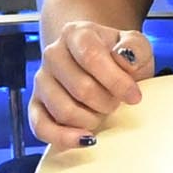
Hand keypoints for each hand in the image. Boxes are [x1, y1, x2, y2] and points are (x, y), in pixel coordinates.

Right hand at [28, 20, 147, 148]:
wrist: (99, 60)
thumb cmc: (118, 56)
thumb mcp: (136, 45)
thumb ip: (136, 47)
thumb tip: (126, 57)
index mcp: (76, 34)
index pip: (91, 57)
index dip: (116, 81)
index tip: (134, 96)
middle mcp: (53, 54)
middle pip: (80, 88)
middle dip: (106, 102)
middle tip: (118, 103)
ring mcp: (41, 81)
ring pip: (63, 110)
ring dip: (91, 119)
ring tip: (104, 112)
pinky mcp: (36, 104)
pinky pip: (42, 127)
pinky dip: (64, 137)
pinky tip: (85, 138)